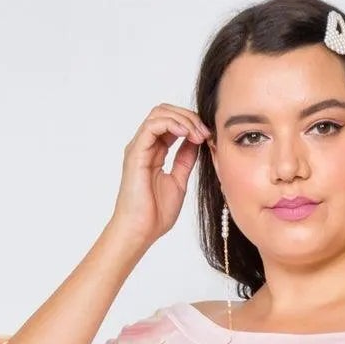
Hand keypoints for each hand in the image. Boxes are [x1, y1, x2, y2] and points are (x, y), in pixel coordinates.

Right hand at [111, 104, 211, 248]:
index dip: (191, 123)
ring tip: (198, 134)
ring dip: (183, 119)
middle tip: (205, 132)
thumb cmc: (155, 214)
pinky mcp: (136, 152)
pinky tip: (186, 134)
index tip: (208, 135)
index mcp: (154, 152)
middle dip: (188, 117)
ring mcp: (139, 147)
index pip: (171, 123)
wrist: (140, 231)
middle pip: (165, 112)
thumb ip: (185, 159)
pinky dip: (172, 124)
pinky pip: (153, 125)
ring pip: (159, 114)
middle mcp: (144, 146)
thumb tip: (196, 141)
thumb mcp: (179, 181)